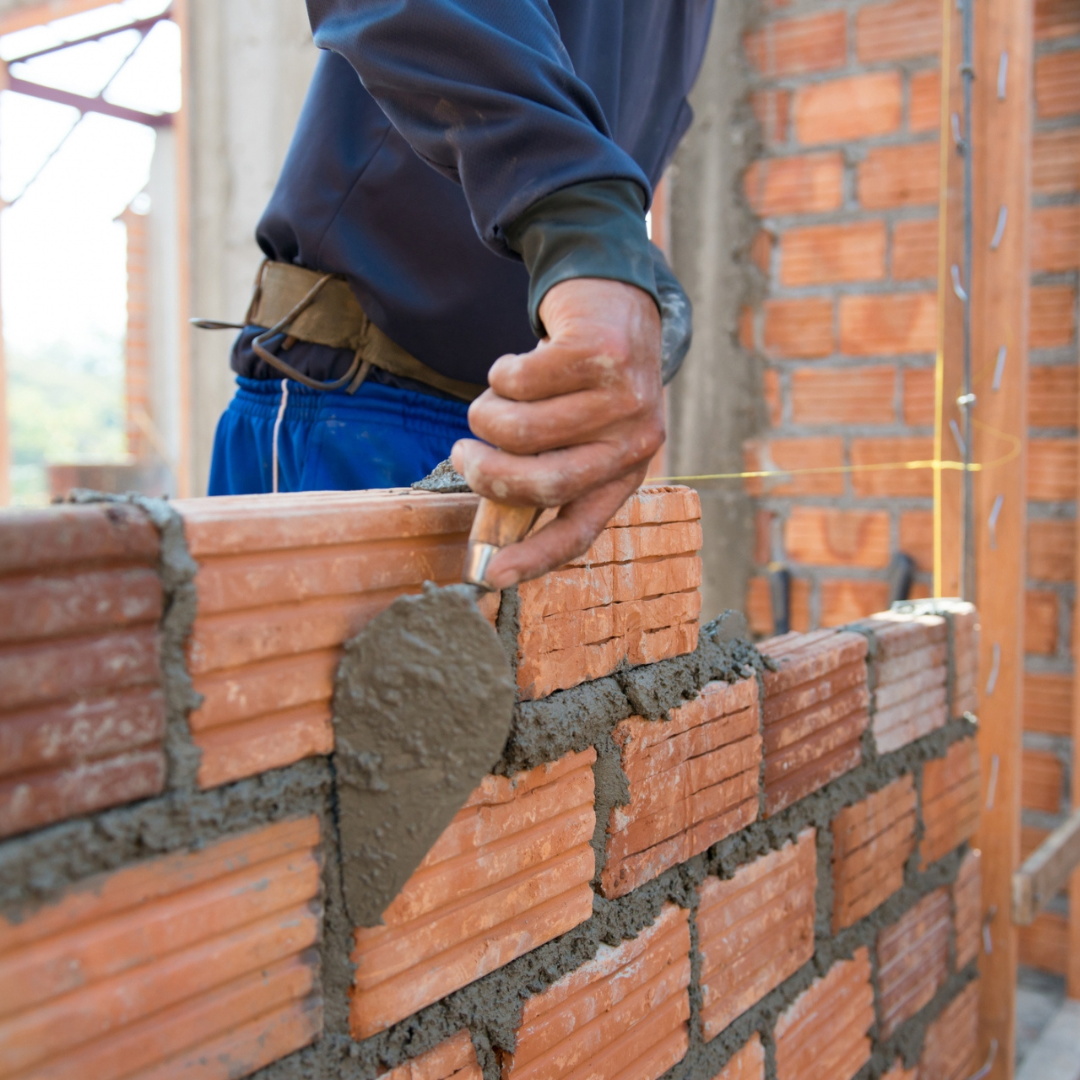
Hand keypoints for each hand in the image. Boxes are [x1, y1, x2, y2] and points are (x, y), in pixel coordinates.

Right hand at [451, 277, 664, 587]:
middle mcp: (634, 442)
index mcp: (625, 474)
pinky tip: (518, 363)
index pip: (579, 530)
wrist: (615, 302)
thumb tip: (492, 535)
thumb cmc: (582, 382)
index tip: (490, 574)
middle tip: (463, 454)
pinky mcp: (602, 353)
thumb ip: (542, 475)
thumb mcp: (577, 435)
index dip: (534, 557)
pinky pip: (520, 381)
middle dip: (486, 473)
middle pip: (543, 483)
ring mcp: (624, 398)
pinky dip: (501, 373)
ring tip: (493, 399)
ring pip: (521, 430)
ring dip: (487, 414)